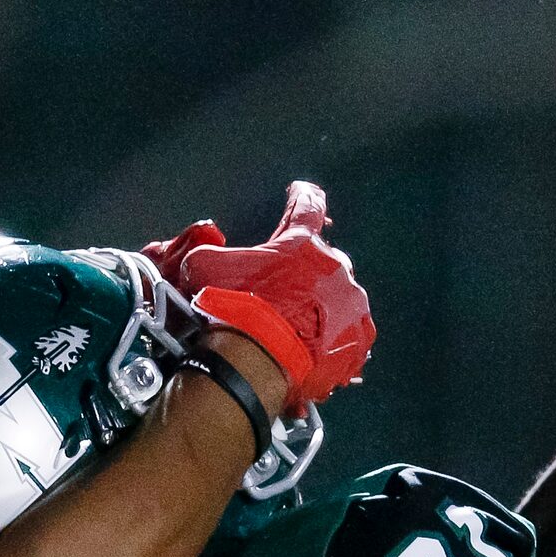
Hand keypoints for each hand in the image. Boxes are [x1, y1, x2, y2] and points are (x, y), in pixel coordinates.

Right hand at [139, 180, 376, 409]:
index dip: (302, 196)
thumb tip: (198, 258)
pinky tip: (309, 353)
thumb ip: (206, 253)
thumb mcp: (203, 268)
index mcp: (303, 244)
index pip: (307, 206)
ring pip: (337, 302)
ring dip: (319, 311)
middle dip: (304, 275)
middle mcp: (335, 271)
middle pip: (323, 263)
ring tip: (292, 333)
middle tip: (280, 298)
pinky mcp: (357, 344)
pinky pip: (347, 338)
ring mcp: (351, 309)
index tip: (301, 192)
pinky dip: (331, 342)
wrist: (253, 365)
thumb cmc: (232, 311)